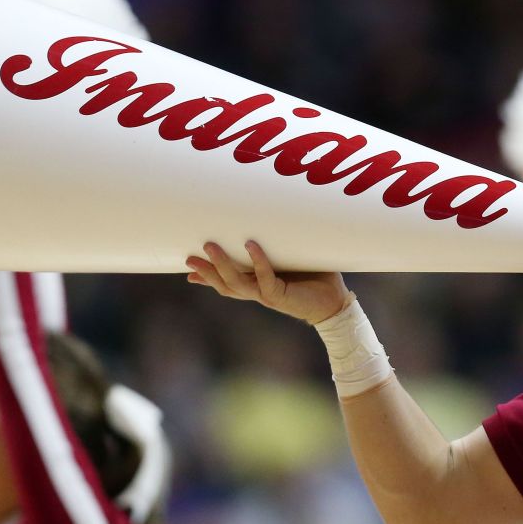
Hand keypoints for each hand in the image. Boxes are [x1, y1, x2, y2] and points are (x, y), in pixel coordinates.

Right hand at [186, 240, 349, 324]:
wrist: (335, 302)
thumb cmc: (315, 277)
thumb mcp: (291, 260)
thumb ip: (278, 246)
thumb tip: (272, 221)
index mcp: (256, 285)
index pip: (226, 282)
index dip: (206, 278)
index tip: (187, 269)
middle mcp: (258, 291)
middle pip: (224, 284)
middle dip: (206, 271)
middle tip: (188, 257)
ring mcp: (267, 294)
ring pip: (237, 283)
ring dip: (222, 266)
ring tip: (210, 248)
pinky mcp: (280, 295)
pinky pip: (265, 277)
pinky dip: (258, 261)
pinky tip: (251, 245)